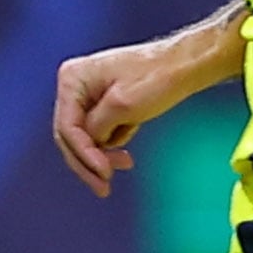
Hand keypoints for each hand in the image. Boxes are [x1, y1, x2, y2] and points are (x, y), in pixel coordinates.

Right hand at [52, 30, 222, 196]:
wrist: (184, 65)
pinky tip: (131, 139)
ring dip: (103, 155)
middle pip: (71, 136)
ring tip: (126, 163)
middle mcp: (75, 85)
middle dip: (89, 162)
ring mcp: (88, 95)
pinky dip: (112, 144)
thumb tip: (90, 146)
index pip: (67, 127)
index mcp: (73, 78)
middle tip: (104, 187)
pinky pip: (100, 133)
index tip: (104, 173)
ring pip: (85, 138)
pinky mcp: (103, 104)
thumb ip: (98, 128)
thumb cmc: (158, 77)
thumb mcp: (123, 106)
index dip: (84, 154)